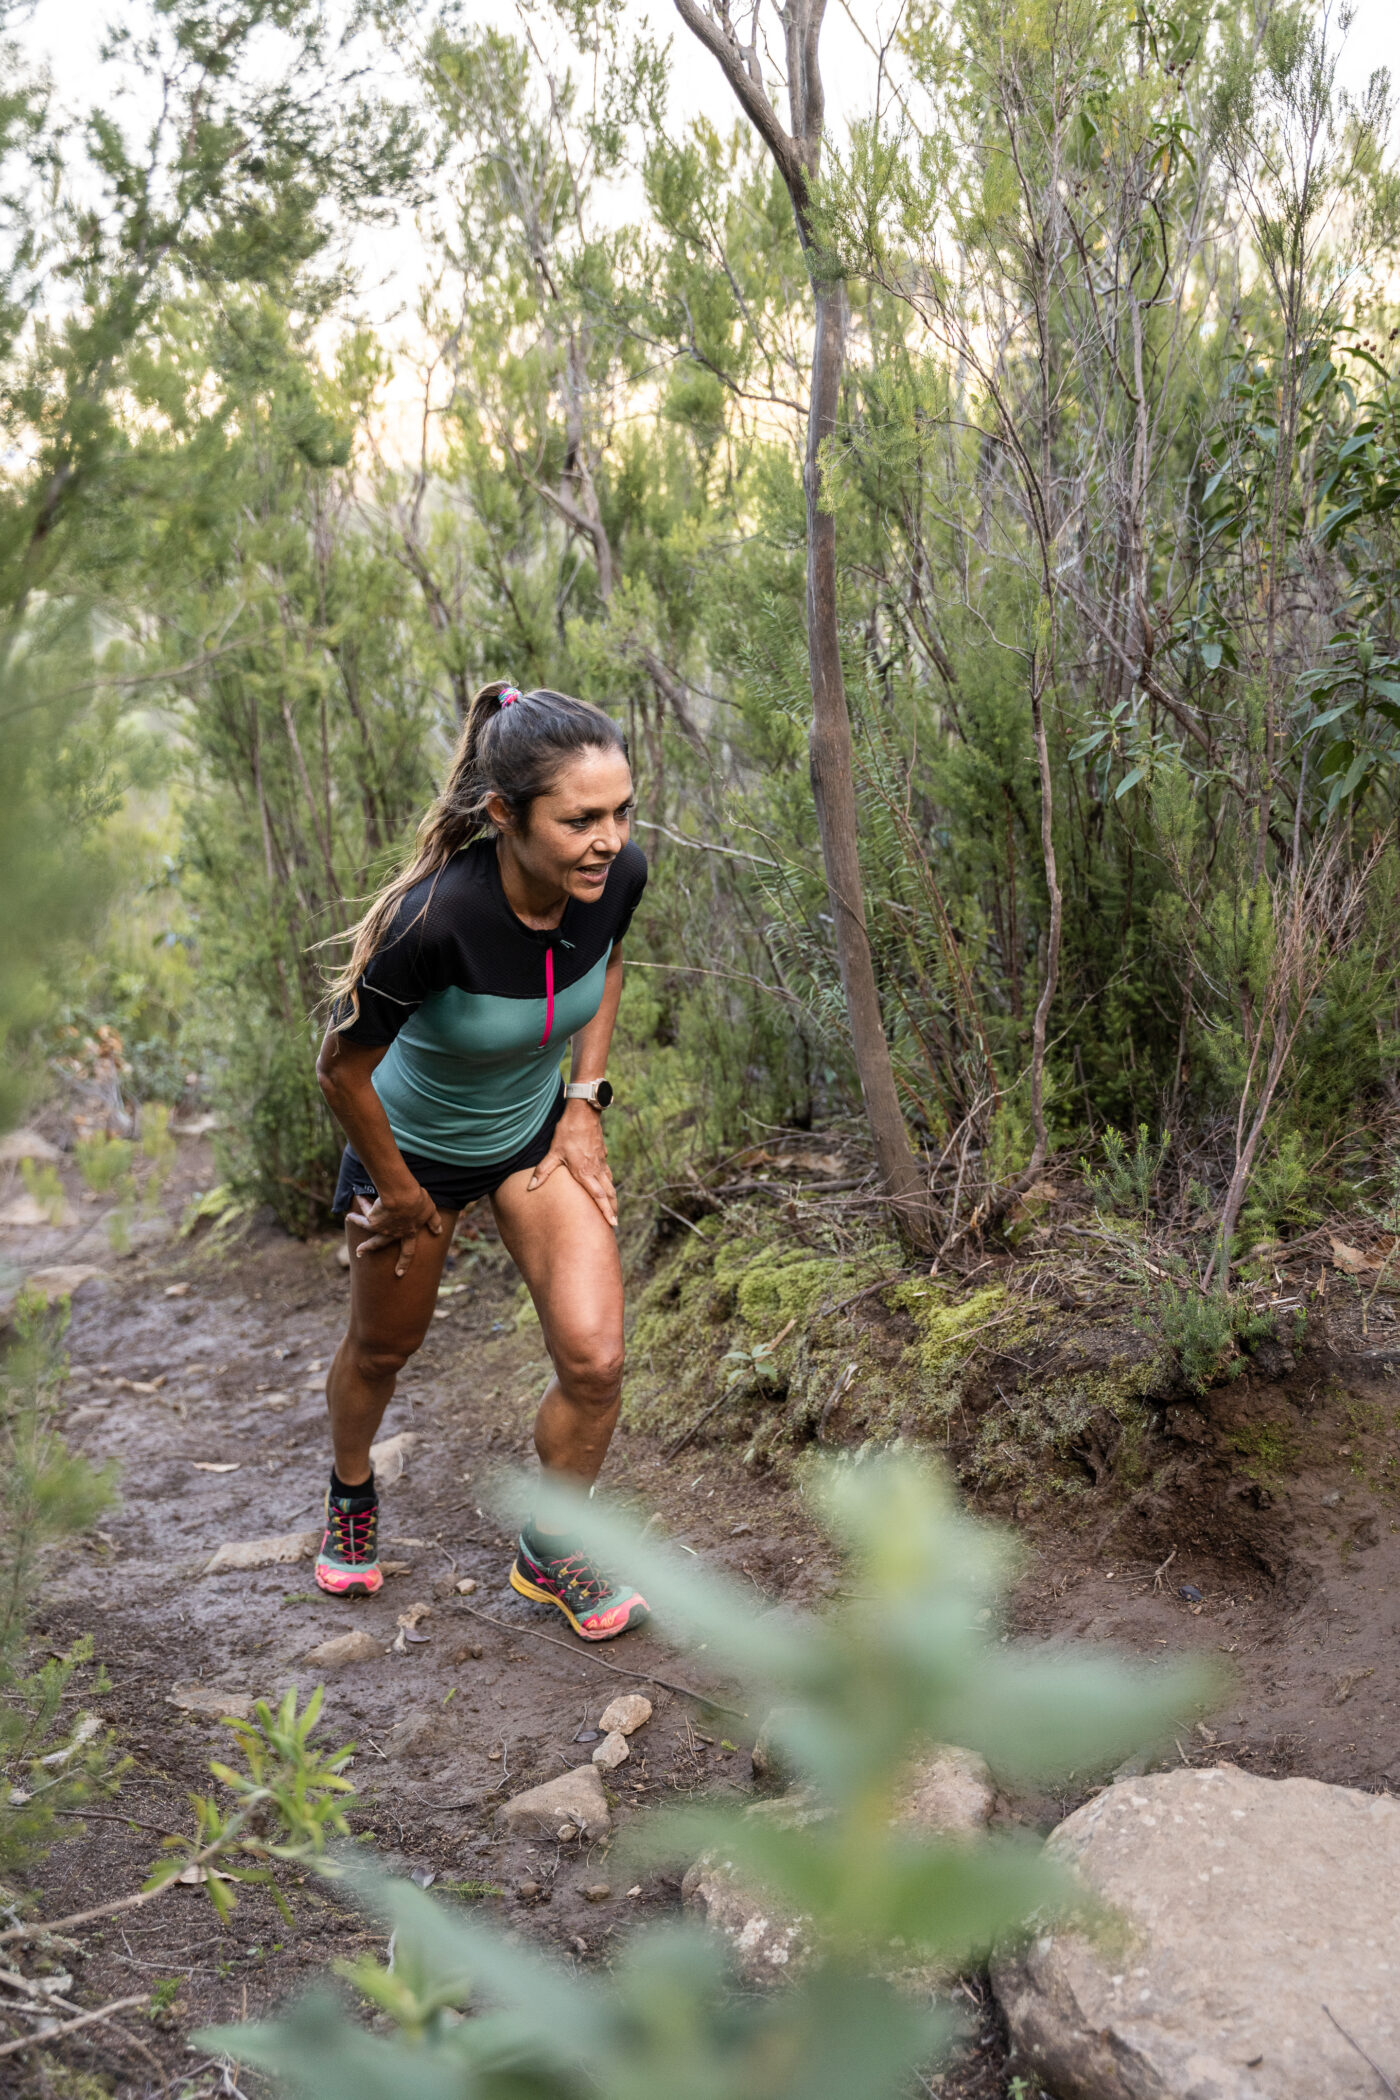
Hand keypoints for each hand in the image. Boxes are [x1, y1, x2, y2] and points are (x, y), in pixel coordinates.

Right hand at [347, 1186, 442, 1275]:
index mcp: (408, 1233)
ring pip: (367, 1228)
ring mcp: (381, 1228)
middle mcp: (393, 1233)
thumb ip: (434, 1221)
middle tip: (360, 1254)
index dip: (404, 1263)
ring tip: (349, 1219)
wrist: (402, 1198)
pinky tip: (350, 1211)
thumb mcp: (430, 1211)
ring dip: (357, 1222)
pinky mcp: (372, 1220)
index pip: (408, 1252)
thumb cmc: (418, 1203)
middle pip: (380, 1243)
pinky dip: (358, 1210)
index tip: (399, 1273)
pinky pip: (363, 1216)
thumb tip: (439, 1231)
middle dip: (369, 1248)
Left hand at [528, 1101, 616, 1226]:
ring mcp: (601, 1162)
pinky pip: (607, 1172)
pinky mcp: (602, 1154)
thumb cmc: (568, 1132)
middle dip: (612, 1209)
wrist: (584, 1113)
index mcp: (585, 1173)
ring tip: (613, 1208)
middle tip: (615, 1223)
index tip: (612, 1223)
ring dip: (612, 1197)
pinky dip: (609, 1182)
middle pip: (608, 1193)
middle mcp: (596, 1170)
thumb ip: (543, 1171)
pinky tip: (607, 1183)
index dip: (605, 1211)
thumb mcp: (553, 1153)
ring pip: (610, 1184)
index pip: (598, 1197)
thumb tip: (531, 1187)